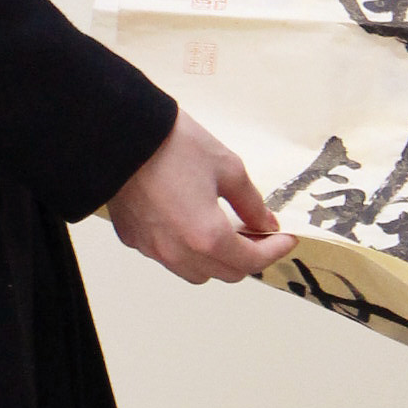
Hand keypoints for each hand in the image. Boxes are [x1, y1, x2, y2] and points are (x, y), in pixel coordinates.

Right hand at [105, 110, 292, 283]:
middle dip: (249, 256)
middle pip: (226, 273)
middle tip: (259, 232)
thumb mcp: (228, 167)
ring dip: (217, 258)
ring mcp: (153, 249)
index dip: (275, 250)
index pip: (251, 261)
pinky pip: (169, 256)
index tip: (286, 237)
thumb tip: (265, 223)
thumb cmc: (174, 145)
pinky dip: (187, 249)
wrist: (121, 134)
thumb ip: (251, 203)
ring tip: (226, 230)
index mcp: (207, 236)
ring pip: (196, 271)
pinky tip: (191, 222)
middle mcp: (178, 252)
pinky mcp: (133, 239)